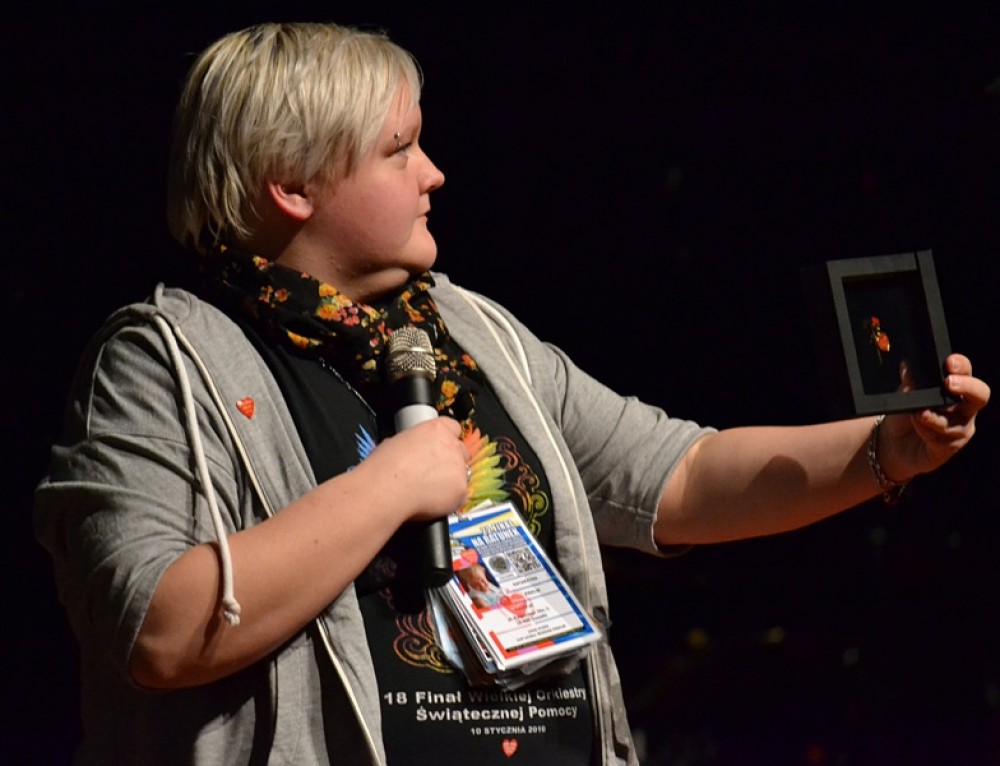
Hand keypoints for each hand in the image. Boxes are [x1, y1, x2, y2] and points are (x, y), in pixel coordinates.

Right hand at [358, 417, 469, 522]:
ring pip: (462, 475)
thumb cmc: (385, 465)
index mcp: (437, 429)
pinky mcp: (461, 490)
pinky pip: (460, 495)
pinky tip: (431, 501)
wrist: (387, 488)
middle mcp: (452, 446)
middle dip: (451, 461)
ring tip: (429, 490)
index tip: (440, 448)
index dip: (447, 439)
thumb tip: (413, 452)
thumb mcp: (397, 442)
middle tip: (433, 472)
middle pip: (461, 451)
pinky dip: (449, 500)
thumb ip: (415, 444)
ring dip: (451, 481)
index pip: (453, 428)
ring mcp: (460, 468)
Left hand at [879, 353, 989, 481]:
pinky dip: (928, 430)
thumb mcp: (903, 395)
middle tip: (949, 383)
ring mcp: (960, 428)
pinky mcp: (950, 446)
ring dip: (935, 417)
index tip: (950, 362)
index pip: (964, 372)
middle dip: (967, 386)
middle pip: (979, 394)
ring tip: (918, 413)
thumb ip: (908, 381)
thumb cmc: (904, 415)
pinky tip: (917, 424)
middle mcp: (963, 407)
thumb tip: (907, 366)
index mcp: (955, 388)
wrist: (892, 443)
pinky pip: (945, 439)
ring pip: (958, 421)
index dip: (961, 365)